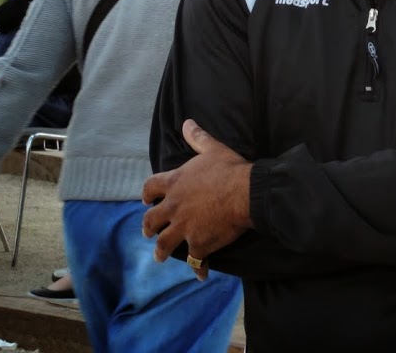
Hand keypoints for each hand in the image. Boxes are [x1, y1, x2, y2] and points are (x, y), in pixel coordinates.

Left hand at [141, 119, 252, 278]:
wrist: (248, 193)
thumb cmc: (230, 169)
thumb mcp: (213, 149)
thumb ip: (197, 138)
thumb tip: (187, 123)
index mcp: (175, 183)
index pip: (149, 188)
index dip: (147, 195)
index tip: (148, 200)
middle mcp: (173, 207)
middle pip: (150, 221)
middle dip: (148, 228)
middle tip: (149, 232)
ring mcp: (184, 228)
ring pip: (163, 244)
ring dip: (161, 251)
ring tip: (160, 256)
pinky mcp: (198, 245)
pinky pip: (194, 261)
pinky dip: (197, 268)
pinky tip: (200, 274)